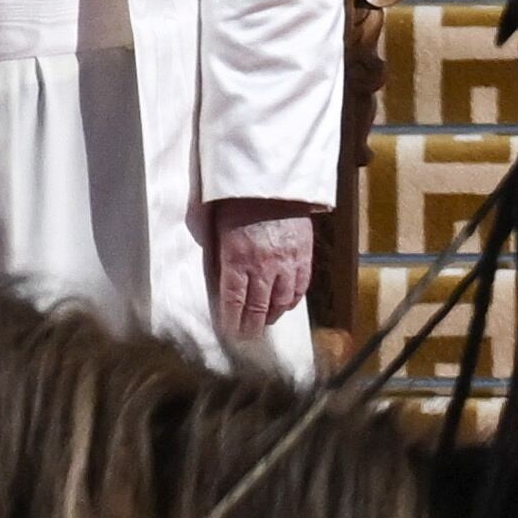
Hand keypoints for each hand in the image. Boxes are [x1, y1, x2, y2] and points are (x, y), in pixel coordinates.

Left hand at [208, 201, 321, 344]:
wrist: (274, 179)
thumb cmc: (238, 199)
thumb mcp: (214, 225)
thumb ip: (214, 253)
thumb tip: (214, 277)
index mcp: (237, 258)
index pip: (234, 303)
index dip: (232, 324)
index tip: (230, 335)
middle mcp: (263, 266)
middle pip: (258, 308)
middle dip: (251, 328)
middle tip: (247, 338)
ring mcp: (287, 262)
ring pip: (281, 302)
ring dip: (272, 316)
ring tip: (265, 323)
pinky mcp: (304, 255)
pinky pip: (300, 287)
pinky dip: (292, 301)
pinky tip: (285, 306)